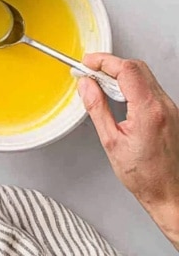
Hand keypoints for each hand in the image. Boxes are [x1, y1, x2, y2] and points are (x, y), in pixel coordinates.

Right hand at [79, 55, 178, 247]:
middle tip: (92, 72)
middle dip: (111, 64)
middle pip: (137, 67)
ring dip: (122, 74)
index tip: (88, 63)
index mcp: (149, 111)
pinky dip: (133, 85)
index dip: (103, 61)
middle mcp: (164, 106)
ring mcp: (171, 109)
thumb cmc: (145, 177)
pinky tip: (121, 98)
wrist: (170, 195)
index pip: (126, 69)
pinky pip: (151, 88)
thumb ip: (97, 108)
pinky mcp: (172, 114)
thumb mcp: (111, 142)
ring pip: (145, 76)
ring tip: (104, 86)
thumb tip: (86, 85)